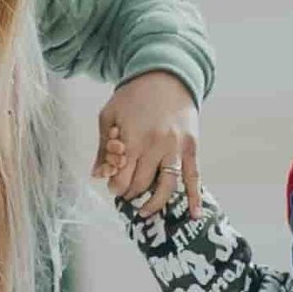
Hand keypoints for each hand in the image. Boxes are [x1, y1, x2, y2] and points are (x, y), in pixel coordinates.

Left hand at [93, 70, 202, 217]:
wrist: (166, 76)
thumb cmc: (134, 95)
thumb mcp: (110, 115)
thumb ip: (104, 146)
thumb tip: (97, 174)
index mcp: (134, 138)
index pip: (122, 176)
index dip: (115, 187)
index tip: (113, 188)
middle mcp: (156, 146)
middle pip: (141, 184)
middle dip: (131, 194)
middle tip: (126, 196)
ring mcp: (176, 148)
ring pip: (167, 186)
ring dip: (155, 203)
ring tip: (145, 212)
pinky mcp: (192, 148)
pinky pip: (194, 177)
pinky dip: (195, 197)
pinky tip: (194, 215)